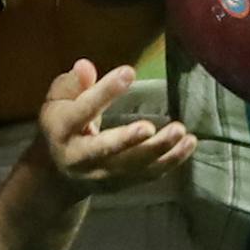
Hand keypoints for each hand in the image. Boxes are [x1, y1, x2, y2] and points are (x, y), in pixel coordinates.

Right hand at [38, 60, 194, 196]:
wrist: (59, 174)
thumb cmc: (64, 123)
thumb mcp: (59, 99)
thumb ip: (73, 83)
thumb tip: (85, 65)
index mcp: (62, 129)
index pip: (83, 110)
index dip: (105, 91)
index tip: (129, 72)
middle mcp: (79, 157)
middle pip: (103, 149)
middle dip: (126, 140)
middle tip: (149, 127)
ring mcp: (102, 174)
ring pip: (131, 165)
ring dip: (158, 150)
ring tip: (180, 131)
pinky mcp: (122, 183)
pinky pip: (148, 174)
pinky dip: (171, 161)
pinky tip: (189, 143)